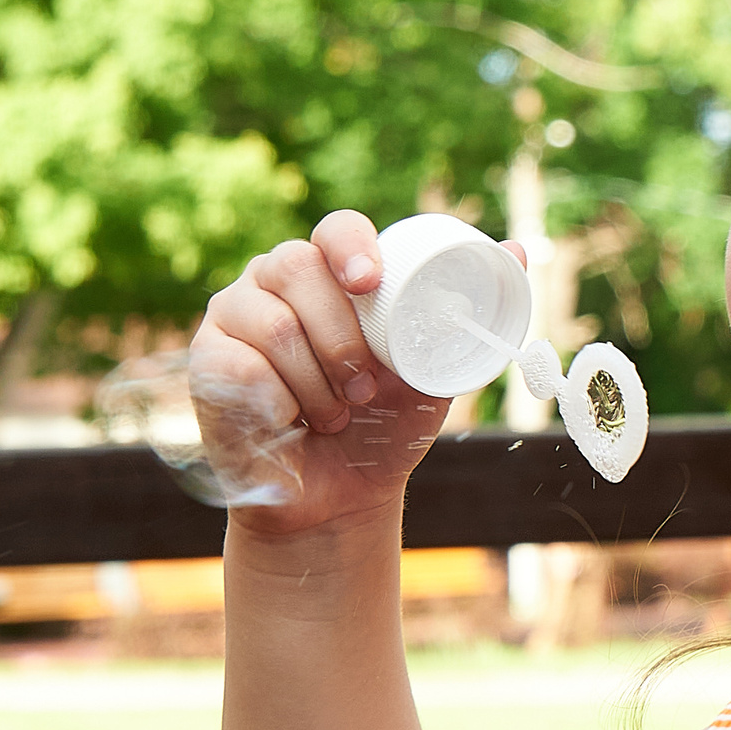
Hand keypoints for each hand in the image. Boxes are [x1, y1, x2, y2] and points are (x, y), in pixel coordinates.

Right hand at [195, 211, 522, 539]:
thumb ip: (466, 317)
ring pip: (271, 323)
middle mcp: (277, 283)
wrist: (339, 499)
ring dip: (315, 380)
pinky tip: (288, 422)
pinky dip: (276, 400)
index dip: (350, 245)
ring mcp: (236, 317)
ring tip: (335, 416)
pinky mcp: (209, 361)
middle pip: (295, 267)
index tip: (369, 281)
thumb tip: (521, 252)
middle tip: (364, 390)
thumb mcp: (433, 372)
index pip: (335, 230)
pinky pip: (238, 365)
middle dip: (339, 334)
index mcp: (332, 275)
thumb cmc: (385, 428)